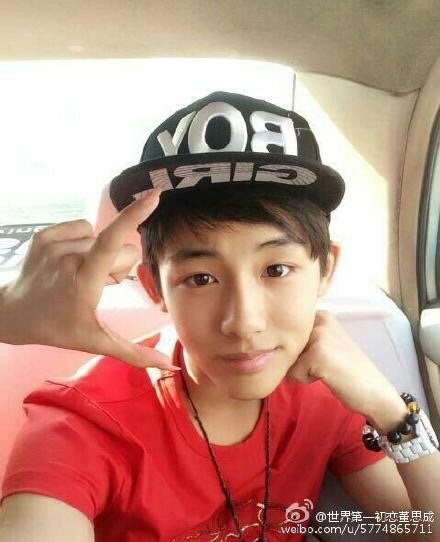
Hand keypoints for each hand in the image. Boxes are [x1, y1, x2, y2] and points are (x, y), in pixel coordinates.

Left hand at [0, 189, 177, 369]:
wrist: (12, 311)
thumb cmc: (57, 327)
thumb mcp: (95, 341)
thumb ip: (134, 353)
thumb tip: (169, 365)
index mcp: (84, 282)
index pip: (113, 242)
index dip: (134, 217)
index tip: (154, 196)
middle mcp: (70, 257)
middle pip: (119, 250)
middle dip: (118, 266)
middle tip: (97, 286)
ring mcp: (55, 243)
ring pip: (101, 238)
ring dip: (100, 256)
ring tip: (82, 274)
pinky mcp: (45, 233)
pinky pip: (82, 227)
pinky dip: (83, 242)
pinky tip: (72, 260)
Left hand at [286, 311, 405, 429]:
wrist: (374, 392)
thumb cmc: (346, 371)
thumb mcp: (325, 345)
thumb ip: (302, 340)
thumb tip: (264, 346)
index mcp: (321, 315)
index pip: (287, 334)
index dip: (298, 352)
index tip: (321, 357)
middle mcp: (319, 320)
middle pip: (285, 346)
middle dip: (298, 361)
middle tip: (326, 365)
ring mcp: (319, 335)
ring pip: (287, 360)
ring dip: (301, 370)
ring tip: (327, 370)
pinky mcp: (317, 353)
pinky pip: (293, 373)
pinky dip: (306, 380)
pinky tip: (328, 376)